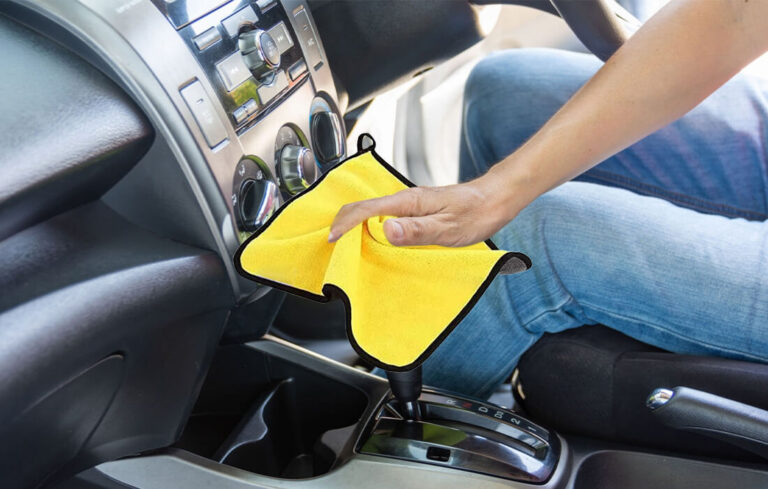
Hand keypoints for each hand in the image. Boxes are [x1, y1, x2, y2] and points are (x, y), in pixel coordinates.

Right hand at [328, 176, 516, 246]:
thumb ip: (416, 230)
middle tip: (333, 247)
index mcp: (408, 202)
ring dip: (356, 227)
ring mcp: (409, 204)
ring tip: (346, 246)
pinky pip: (385, 217)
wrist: (496, 199)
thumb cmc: (476, 213)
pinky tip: (373, 241)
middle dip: (343, 224)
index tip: (332, 241)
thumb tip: (385, 229)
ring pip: (372, 212)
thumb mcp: (447, 228)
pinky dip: (372, 228)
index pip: (365, 209)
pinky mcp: (415, 211)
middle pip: (363, 208)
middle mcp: (405, 200)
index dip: (344, 225)